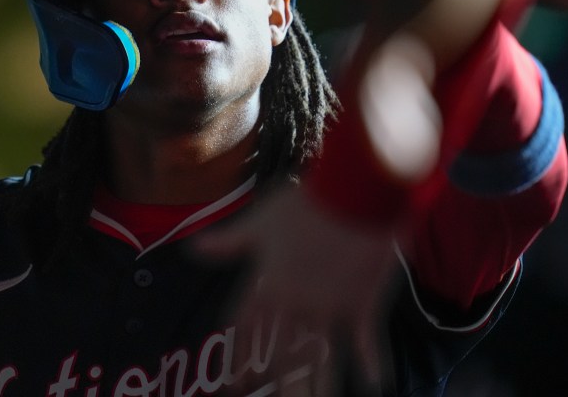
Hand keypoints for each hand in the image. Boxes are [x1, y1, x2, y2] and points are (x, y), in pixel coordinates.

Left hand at [194, 187, 398, 394]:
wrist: (351, 189)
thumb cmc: (304, 203)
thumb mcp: (259, 222)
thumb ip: (228, 242)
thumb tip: (193, 248)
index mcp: (268, 283)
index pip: (247, 328)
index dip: (239, 356)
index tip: (236, 384)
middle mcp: (295, 303)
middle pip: (279, 354)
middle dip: (274, 382)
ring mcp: (329, 307)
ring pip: (318, 358)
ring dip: (316, 386)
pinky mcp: (362, 304)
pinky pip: (366, 342)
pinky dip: (372, 364)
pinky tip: (375, 384)